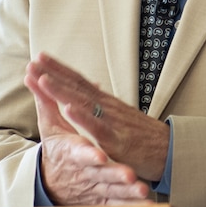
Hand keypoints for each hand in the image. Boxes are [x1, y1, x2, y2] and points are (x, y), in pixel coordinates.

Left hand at [25, 53, 170, 182]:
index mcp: (106, 102)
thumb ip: (103, 103)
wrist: (170, 149)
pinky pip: (97, 127)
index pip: (79, 80)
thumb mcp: (120, 116)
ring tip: (43, 79)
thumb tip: (90, 86)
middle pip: (77, 86)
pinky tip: (67, 108)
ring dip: (62, 90)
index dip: (59, 69)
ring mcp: (112, 121)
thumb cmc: (143, 135)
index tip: (40, 57)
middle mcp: (107, 106)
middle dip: (54, 73)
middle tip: (34, 60)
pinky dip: (82, 117)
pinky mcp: (117, 140)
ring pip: (84, 103)